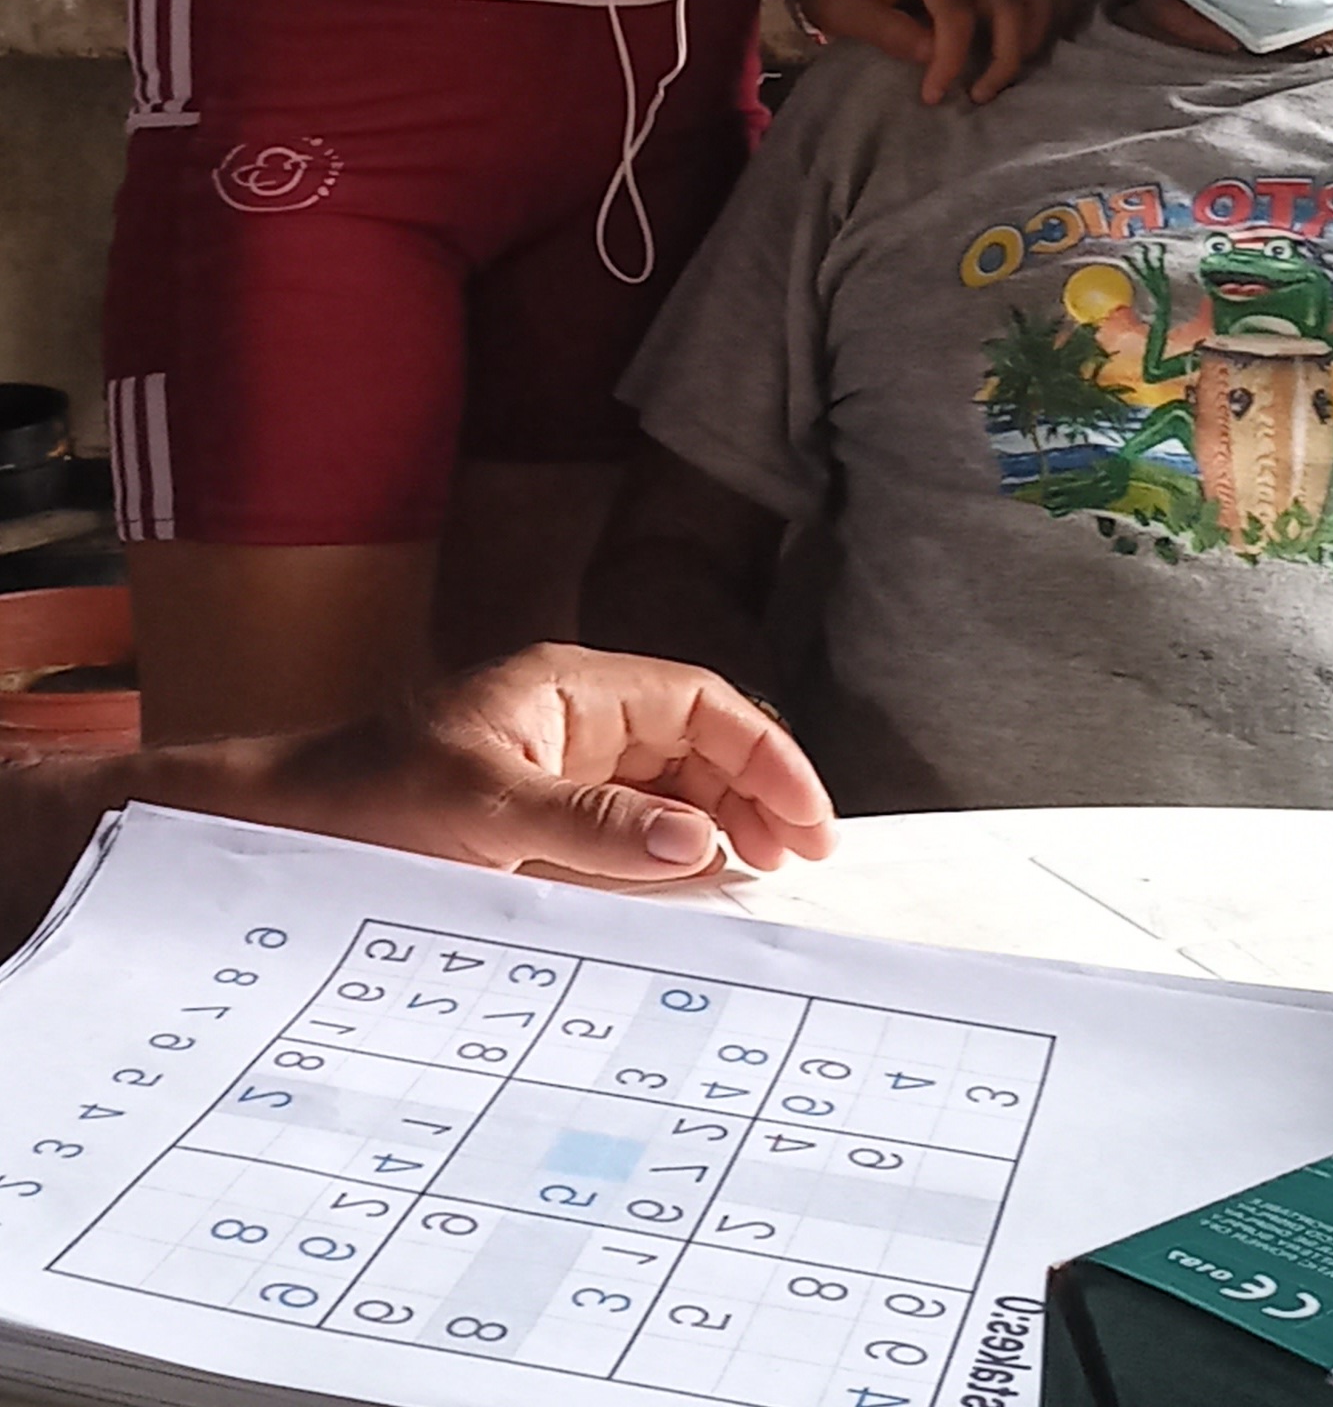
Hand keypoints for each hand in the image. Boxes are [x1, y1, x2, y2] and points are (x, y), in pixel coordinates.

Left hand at [247, 644, 837, 880]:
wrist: (273, 834)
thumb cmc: (365, 803)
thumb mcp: (481, 813)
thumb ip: (593, 827)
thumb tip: (699, 843)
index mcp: (571, 690)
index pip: (700, 703)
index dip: (767, 756)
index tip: (809, 823)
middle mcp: (574, 720)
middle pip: (696, 742)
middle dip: (755, 793)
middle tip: (796, 862)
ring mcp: (556, 769)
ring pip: (669, 786)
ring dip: (719, 825)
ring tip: (757, 878)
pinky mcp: (535, 820)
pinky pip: (627, 828)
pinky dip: (669, 854)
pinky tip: (690, 892)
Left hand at [795, 0, 1073, 106]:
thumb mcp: (845, 10)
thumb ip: (888, 31)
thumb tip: (932, 56)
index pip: (956, 13)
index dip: (952, 60)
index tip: (932, 96)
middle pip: (1007, 4)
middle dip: (1002, 57)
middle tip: (977, 96)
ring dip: (1025, 43)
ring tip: (996, 80)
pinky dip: (1037, 24)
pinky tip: (1022, 55)